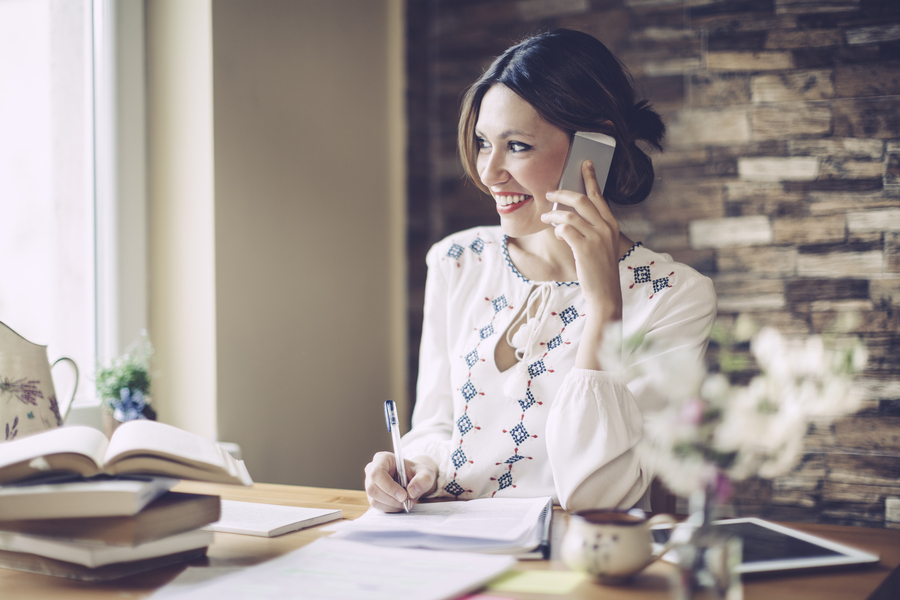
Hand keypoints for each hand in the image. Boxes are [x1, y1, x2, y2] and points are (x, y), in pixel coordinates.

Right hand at [364, 452, 437, 511]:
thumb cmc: (417, 473)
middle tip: (407, 502)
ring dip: (392, 505)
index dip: (389, 486)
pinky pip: (378, 506)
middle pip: (372, 488)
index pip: (377, 473)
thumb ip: (423, 479)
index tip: (403, 496)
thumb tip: (411, 492)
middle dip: (391, 499)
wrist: (414, 480)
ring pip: (374, 500)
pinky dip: (391, 508)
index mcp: (382, 459)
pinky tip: (400, 504)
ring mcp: (370, 484)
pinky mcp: (373, 496)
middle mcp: (372, 471)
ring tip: (406, 502)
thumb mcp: (426, 473)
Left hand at [541, 160, 622, 323]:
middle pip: (583, 200)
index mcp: (611, 225)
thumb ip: (591, 229)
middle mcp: (606, 228)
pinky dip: (558, 229)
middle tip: (549, 192)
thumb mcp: (602, 246)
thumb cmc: (599, 270)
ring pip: (570, 214)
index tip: (585, 164)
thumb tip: (568, 217)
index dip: (591, 178)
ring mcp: (596, 238)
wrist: (605, 294)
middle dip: (563, 193)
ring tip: (546, 217)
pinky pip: (565, 229)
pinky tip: (557, 233)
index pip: (599, 196)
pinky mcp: (584, 248)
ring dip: (554, 213)